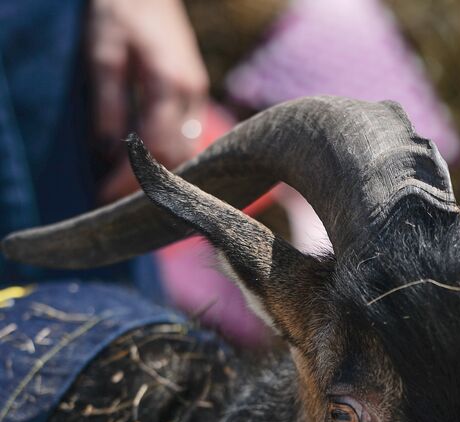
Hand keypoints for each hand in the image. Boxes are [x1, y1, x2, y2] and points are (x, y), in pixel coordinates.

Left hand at [87, 0, 209, 201]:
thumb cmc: (120, 11)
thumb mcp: (104, 51)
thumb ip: (108, 101)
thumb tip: (107, 151)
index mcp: (169, 83)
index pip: (158, 149)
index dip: (133, 179)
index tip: (105, 196)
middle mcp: (191, 95)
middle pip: (178, 160)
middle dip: (149, 188)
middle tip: (117, 206)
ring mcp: (197, 97)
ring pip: (188, 156)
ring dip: (163, 179)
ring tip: (131, 195)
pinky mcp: (195, 98)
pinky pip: (189, 143)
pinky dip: (171, 163)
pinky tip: (152, 173)